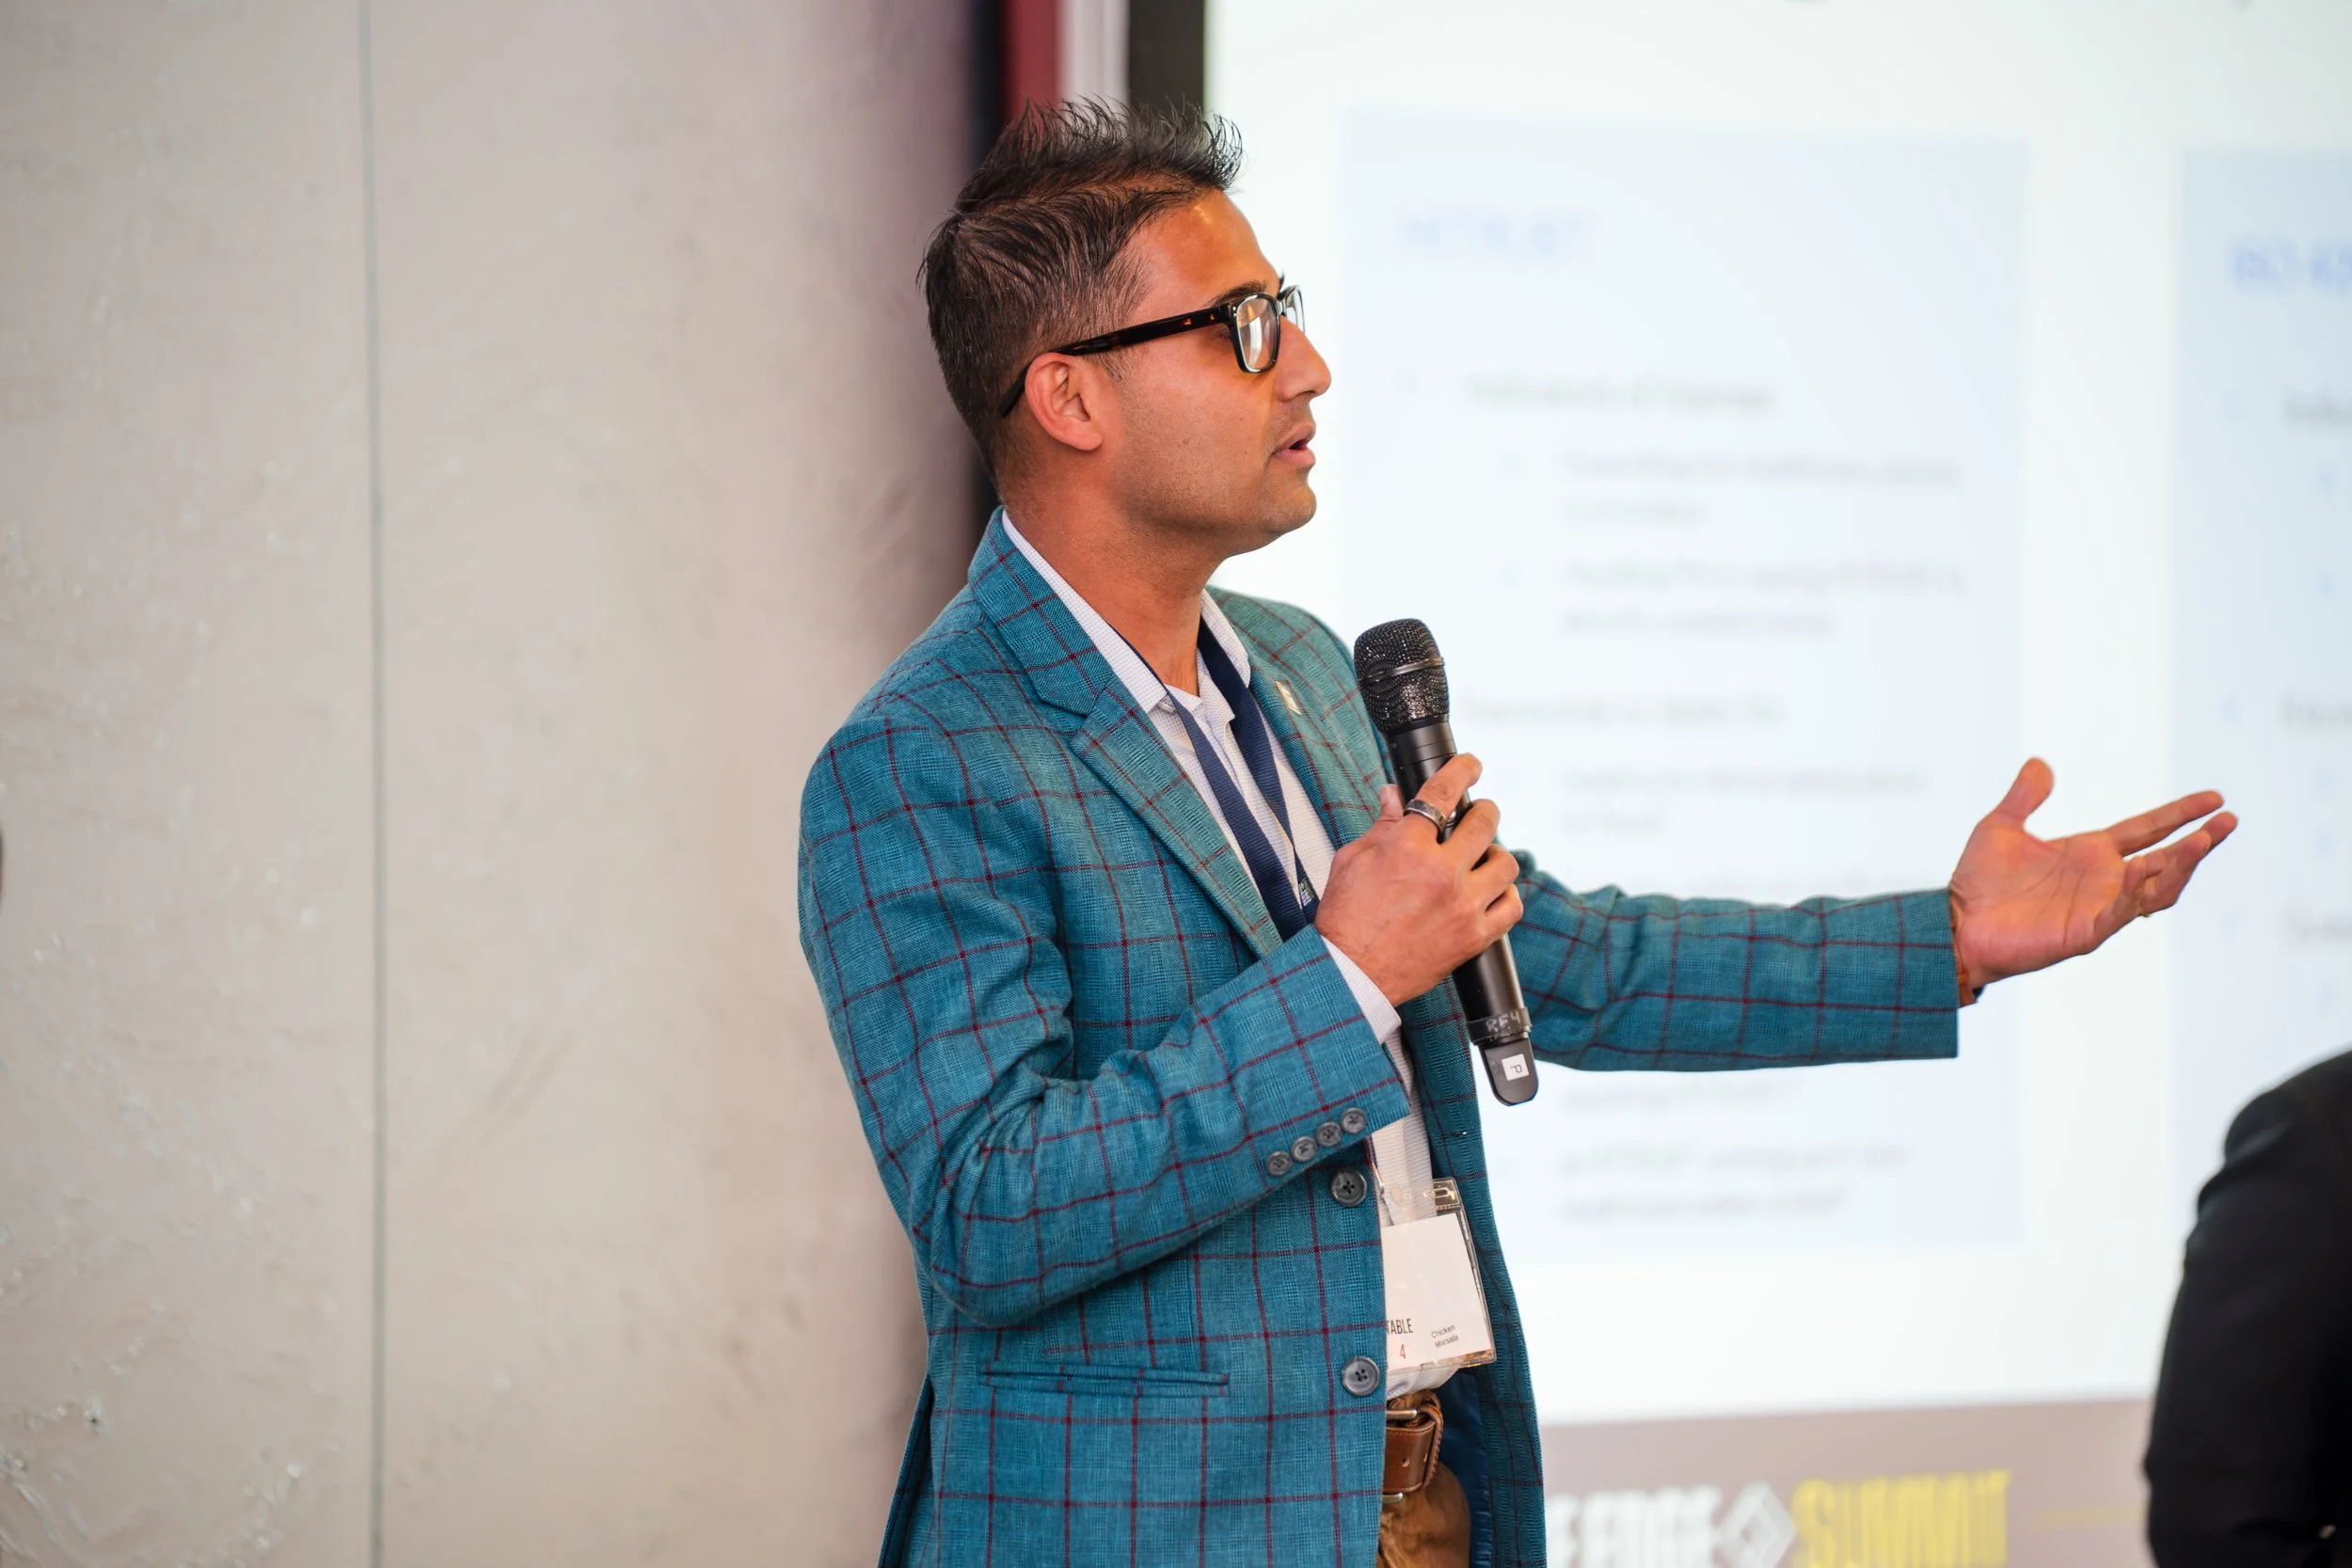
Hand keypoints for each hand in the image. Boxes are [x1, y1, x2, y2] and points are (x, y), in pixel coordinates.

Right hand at [1315, 753, 1523, 1006]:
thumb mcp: (1352, 860)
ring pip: (1506, 864)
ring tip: (1483, 858)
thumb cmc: (1346, 919)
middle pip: (1485, 822)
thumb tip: (1395, 795)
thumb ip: (1382, 825)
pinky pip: (1511, 907)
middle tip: (1478, 815)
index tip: (1471, 764)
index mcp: (1407, 848)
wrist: (1351, 973)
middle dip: (1484, 811)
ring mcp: (1462, 905)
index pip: (1443, 792)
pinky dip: (1506, 895)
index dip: (1462, 769)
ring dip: (1496, 854)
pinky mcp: (1473, 936)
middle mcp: (1441, 873)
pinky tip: (1491, 892)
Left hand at [1949, 758, 2236, 994]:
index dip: (2179, 815)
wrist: (1955, 924)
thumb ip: (2024, 797)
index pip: (2147, 829)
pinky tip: (2148, 878)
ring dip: (2181, 867)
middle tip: (2228, 820)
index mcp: (2090, 853)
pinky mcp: (2084, 932)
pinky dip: (2137, 897)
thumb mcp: (2000, 827)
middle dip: (2198, 842)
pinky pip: (2121, 914)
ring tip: (2203, 842)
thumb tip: (2040, 764)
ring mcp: (2098, 907)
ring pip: (2156, 888)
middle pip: (2165, 859)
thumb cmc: (1978, 881)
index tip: (2213, 799)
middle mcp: (2102, 879)